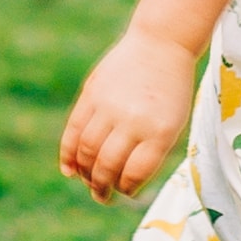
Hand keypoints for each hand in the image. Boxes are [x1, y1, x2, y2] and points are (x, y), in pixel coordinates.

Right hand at [60, 28, 200, 202]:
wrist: (162, 43)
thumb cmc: (171, 91)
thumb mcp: (173, 123)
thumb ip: (149, 152)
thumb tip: (120, 183)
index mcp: (160, 132)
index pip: (135, 173)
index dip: (126, 188)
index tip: (125, 192)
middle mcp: (133, 120)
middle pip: (107, 165)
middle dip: (101, 187)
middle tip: (102, 196)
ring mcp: (110, 105)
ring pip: (87, 150)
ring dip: (84, 173)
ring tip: (88, 183)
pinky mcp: (92, 93)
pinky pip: (73, 130)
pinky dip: (68, 153)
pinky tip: (68, 169)